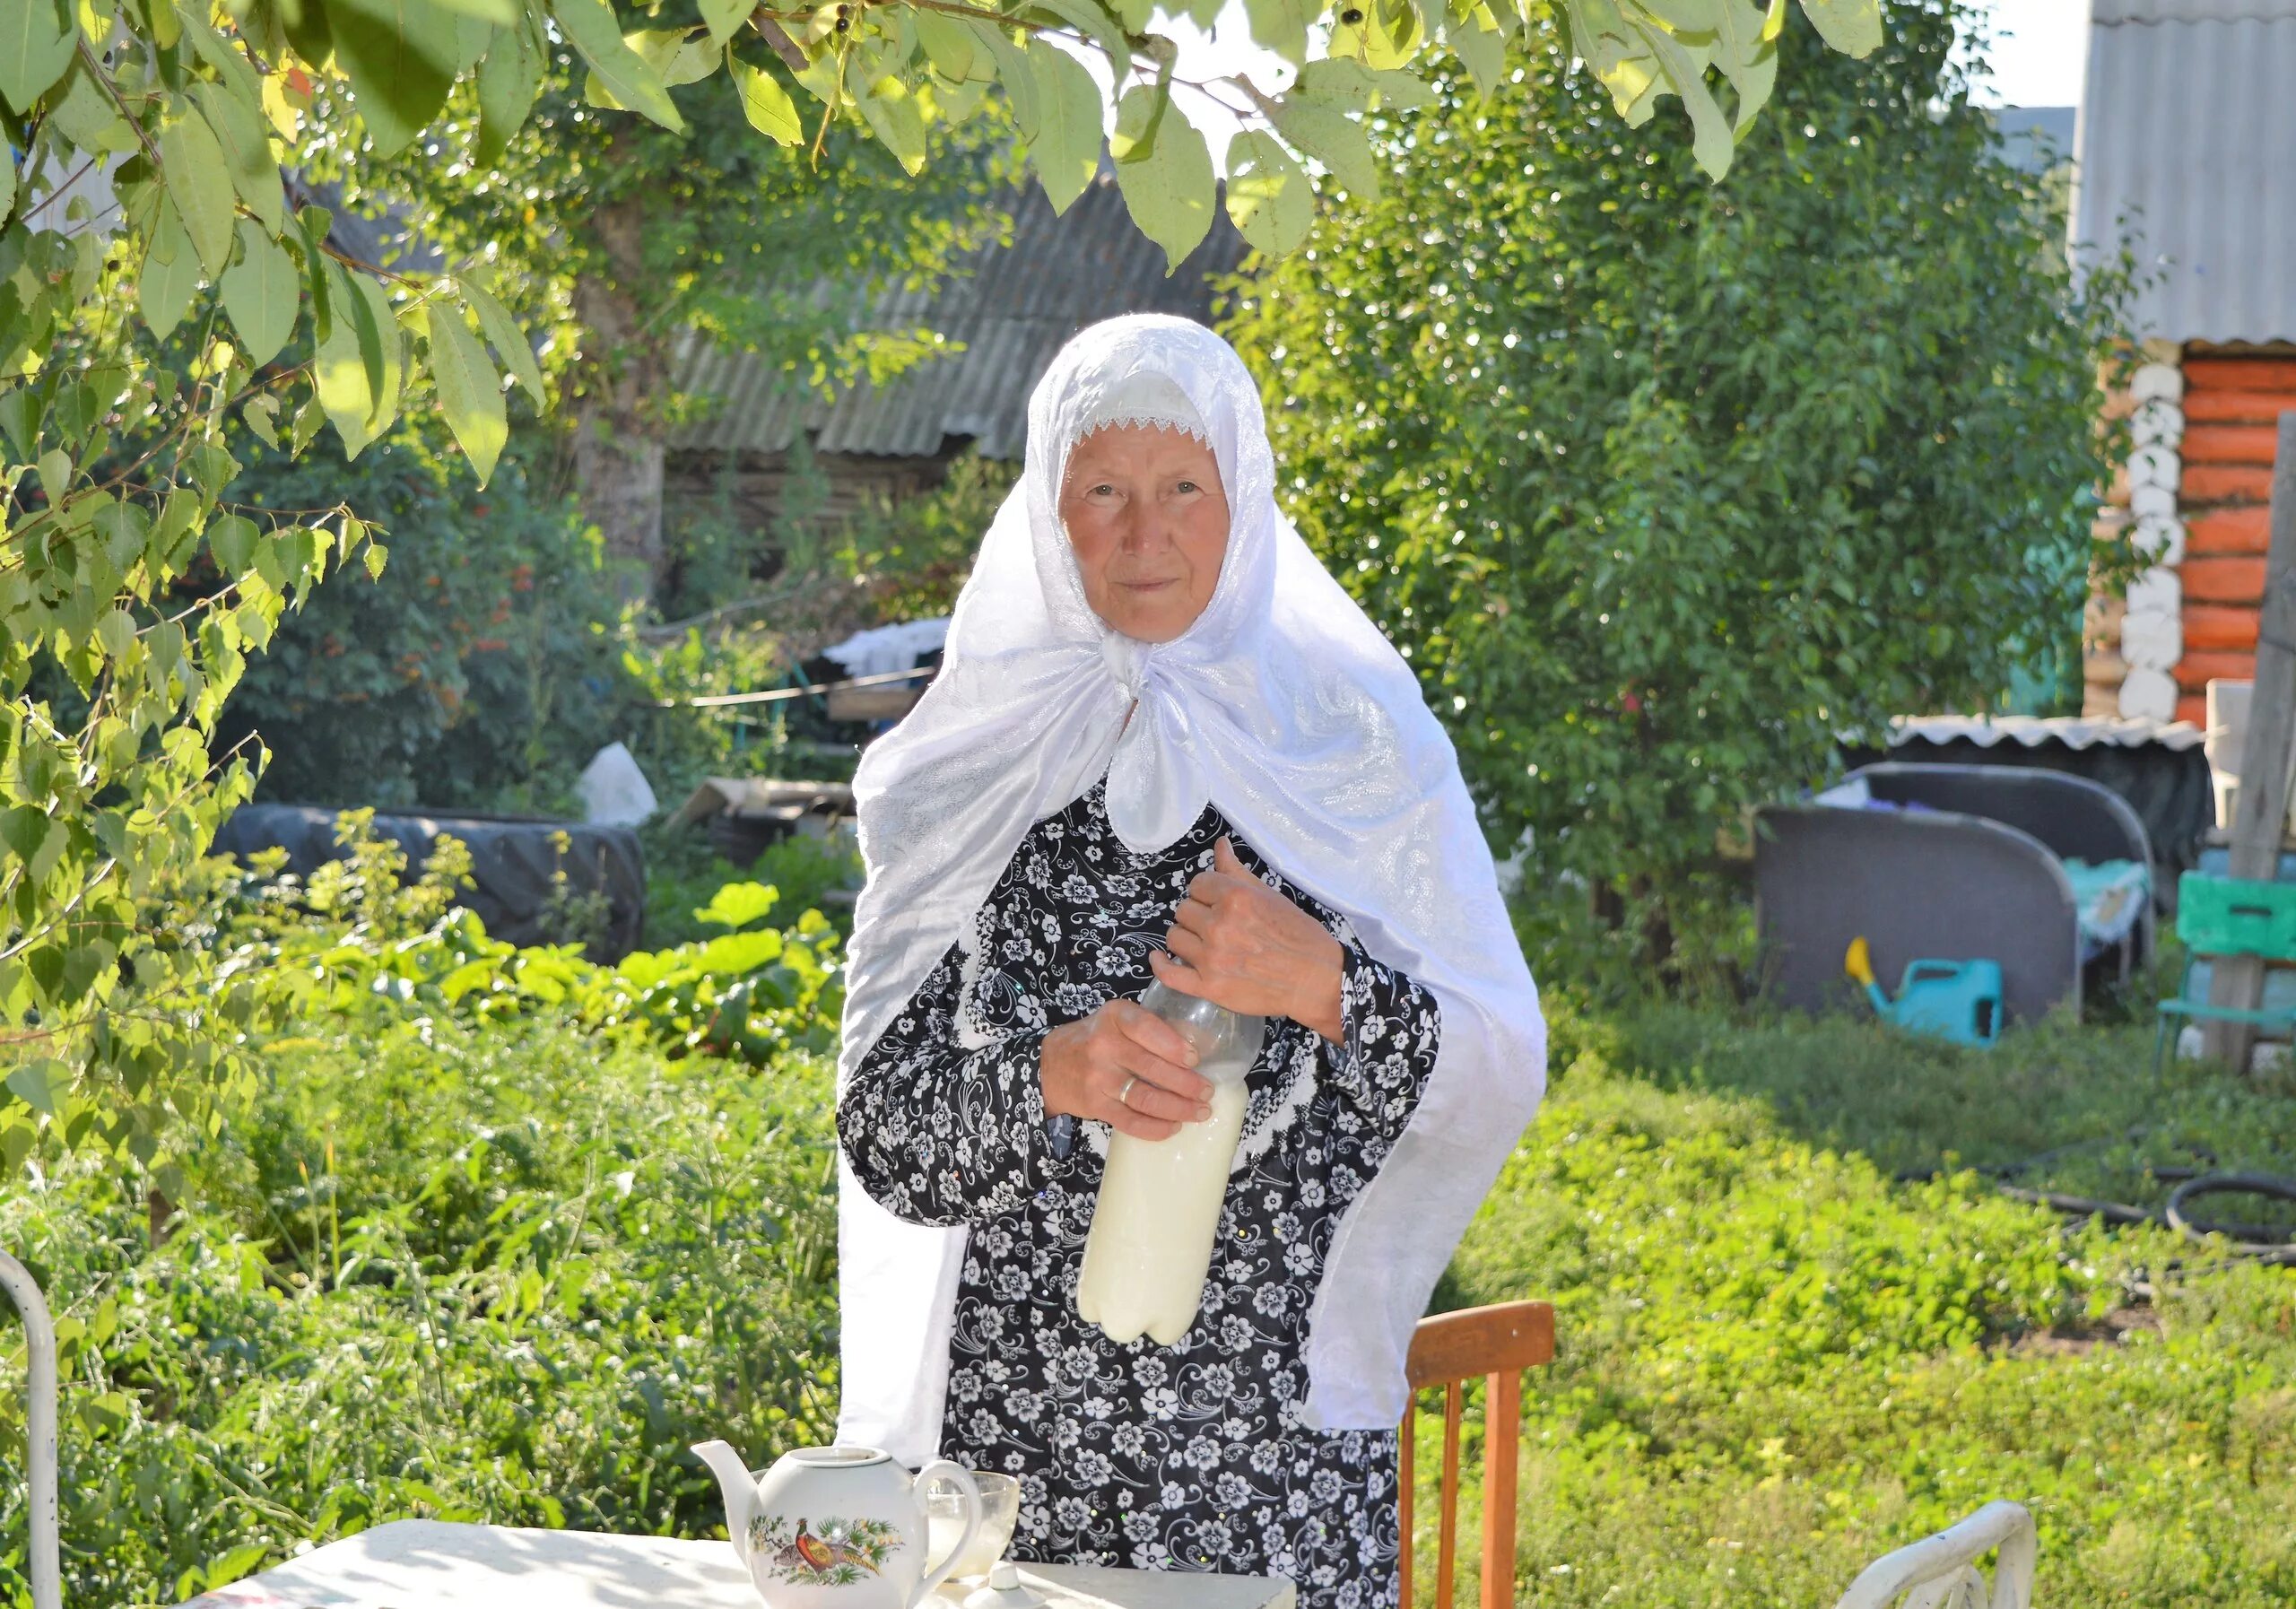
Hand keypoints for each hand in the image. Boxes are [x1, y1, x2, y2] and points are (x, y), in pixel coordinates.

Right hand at [1041, 999, 1215, 1140]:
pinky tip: (1173, 1127)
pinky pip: (1129, 1121)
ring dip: (1177, 1108)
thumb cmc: (1097, 1038)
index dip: (1172, 1045)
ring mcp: (1098, 1078)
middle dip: (1186, 1084)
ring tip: (1200, 1112)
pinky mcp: (1095, 1105)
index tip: (1195, 1059)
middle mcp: (1103, 1046)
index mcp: (1115, 1017)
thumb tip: (1200, 1042)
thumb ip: (1152, 1027)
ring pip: (1144, 1097)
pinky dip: (1154, 1128)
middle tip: (1208, 1092)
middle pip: (1151, 1068)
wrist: (1051, 1065)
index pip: (1145, 1028)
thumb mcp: (1118, 1020)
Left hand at [1153, 837, 1345, 1042]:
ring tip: (1204, 943)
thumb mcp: (1269, 895)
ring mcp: (1211, 958)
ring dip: (1186, 937)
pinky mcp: (1208, 987)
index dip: (1206, 893)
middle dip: (1197, 914)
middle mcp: (1219, 925)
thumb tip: (1219, 844)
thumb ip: (1236, 871)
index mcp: (1235, 897)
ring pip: (1174, 937)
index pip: (1197, 884)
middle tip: (1216, 925)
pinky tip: (1160, 958)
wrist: (1316, 978)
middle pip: (1183, 910)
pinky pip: (1169, 974)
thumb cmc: (1298, 934)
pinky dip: (1160, 965)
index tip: (1217, 903)